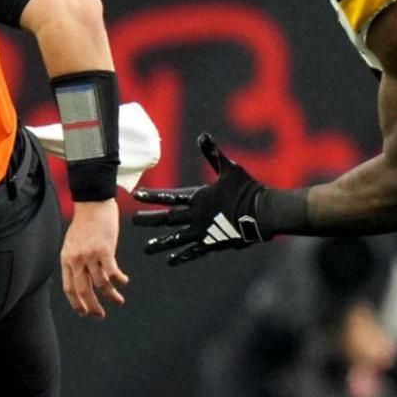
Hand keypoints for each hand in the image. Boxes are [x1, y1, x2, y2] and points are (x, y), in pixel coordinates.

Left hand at [60, 199, 126, 318]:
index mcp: (67, 258)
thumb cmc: (85, 221)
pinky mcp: (104, 250)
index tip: (84, 312)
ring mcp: (90, 255)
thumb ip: (76, 259)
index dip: (76, 303)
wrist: (93, 203)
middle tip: (100, 315)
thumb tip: (84, 276)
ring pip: (100, 284)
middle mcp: (77, 259)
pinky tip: (124, 282)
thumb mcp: (73, 243)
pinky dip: (119, 280)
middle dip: (92, 306)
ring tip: (119, 301)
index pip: (69, 287)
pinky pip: (112, 272)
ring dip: (111, 295)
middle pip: (83, 290)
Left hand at [132, 133, 269, 265]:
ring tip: (146, 250)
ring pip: (176, 239)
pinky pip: (193, 251)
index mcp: (199, 197)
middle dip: (149, 220)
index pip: (169, 196)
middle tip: (134, 222)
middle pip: (167, 219)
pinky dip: (181, 256)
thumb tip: (202, 135)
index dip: (152, 196)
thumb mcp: (229, 168)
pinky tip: (171, 260)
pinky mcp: (213, 244)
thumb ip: (213, 153)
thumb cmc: (247, 189)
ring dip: (160, 244)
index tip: (136, 195)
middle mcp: (196, 216)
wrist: (262, 214)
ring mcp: (203, 232)